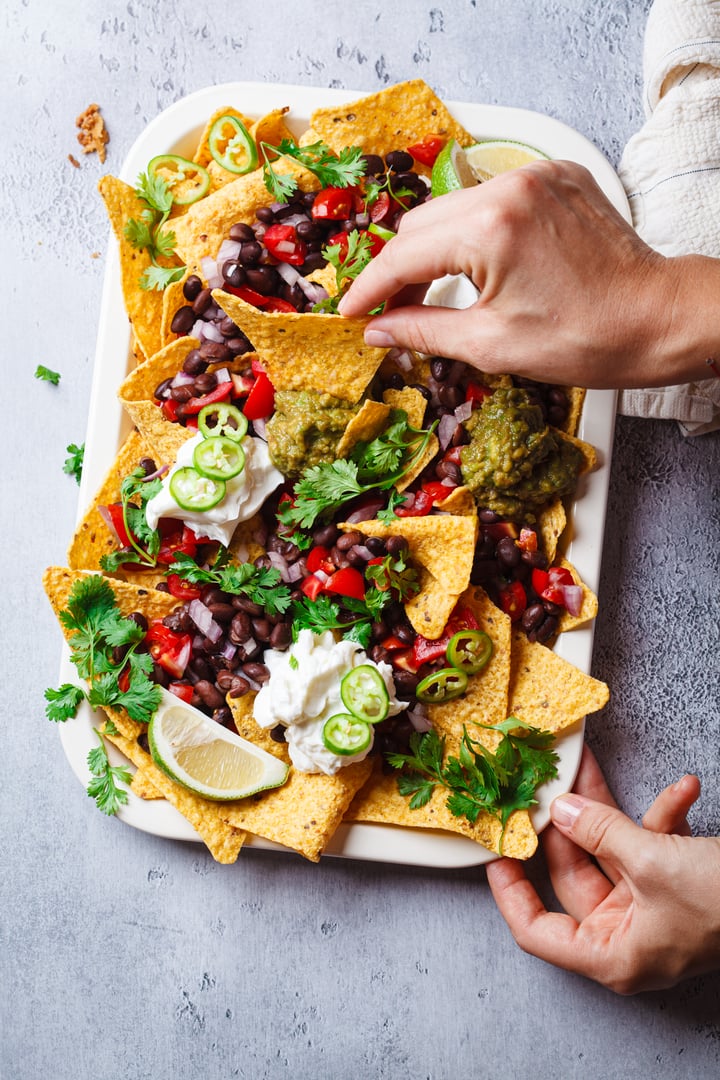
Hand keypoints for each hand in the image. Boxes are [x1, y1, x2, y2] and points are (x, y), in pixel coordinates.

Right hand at [339, 161, 712, 388]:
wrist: (659, 319)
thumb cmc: (588, 338)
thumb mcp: (492, 345)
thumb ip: (423, 329)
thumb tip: (377, 330)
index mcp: (490, 228)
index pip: (404, 254)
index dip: (370, 289)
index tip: (350, 312)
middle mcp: (510, 187)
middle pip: (422, 224)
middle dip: (399, 270)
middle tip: (389, 313)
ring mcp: (537, 176)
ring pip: (454, 208)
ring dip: (435, 249)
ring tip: (429, 294)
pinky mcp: (559, 178)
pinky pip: (494, 199)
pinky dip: (475, 231)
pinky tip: (476, 267)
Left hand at [486, 746, 719, 993]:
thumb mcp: (652, 862)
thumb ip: (598, 832)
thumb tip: (558, 809)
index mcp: (613, 953)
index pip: (537, 931)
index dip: (510, 892)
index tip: (494, 851)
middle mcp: (628, 935)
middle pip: (573, 875)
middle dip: (562, 824)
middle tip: (540, 785)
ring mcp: (653, 908)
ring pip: (611, 851)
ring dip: (608, 809)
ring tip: (590, 766)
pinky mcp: (678, 884)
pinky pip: (655, 846)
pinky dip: (663, 815)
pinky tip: (682, 790)